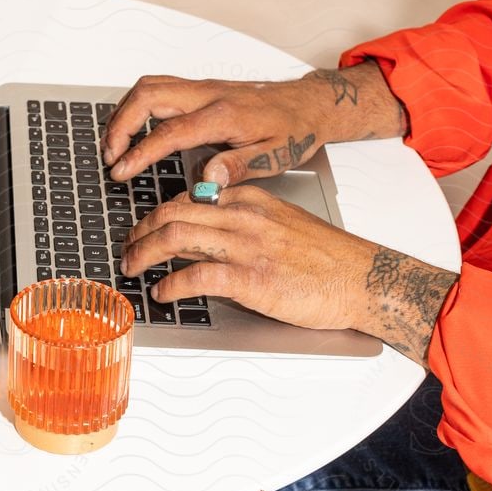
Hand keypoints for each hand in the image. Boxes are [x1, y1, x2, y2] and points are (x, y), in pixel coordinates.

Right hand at [101, 63, 404, 185]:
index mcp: (225, 114)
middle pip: (148, 95)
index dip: (140, 152)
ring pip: (149, 86)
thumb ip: (237, 167)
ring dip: (124, 112)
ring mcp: (202, 87)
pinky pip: (158, 86)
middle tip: (110, 156)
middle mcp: (209, 94)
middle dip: (120, 125)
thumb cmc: (294, 129)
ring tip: (113, 143)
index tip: (121, 170)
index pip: (170, 131)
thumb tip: (206, 181)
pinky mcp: (200, 88)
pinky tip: (132, 126)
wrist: (309, 103)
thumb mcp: (275, 156)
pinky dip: (137, 105)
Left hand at [120, 184, 455, 364]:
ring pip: (176, 237)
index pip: (189, 197)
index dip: (158, 213)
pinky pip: (197, 276)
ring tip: (133, 268)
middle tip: (128, 248)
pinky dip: (172, 284)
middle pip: (173, 212)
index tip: (144, 228)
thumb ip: (244, 222)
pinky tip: (163, 292)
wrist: (363, 278)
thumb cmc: (327, 258)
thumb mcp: (281, 223)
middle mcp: (245, 216)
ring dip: (145, 253)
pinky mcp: (254, 279)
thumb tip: (204, 236)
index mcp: (251, 198)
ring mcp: (248, 246)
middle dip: (140, 231)